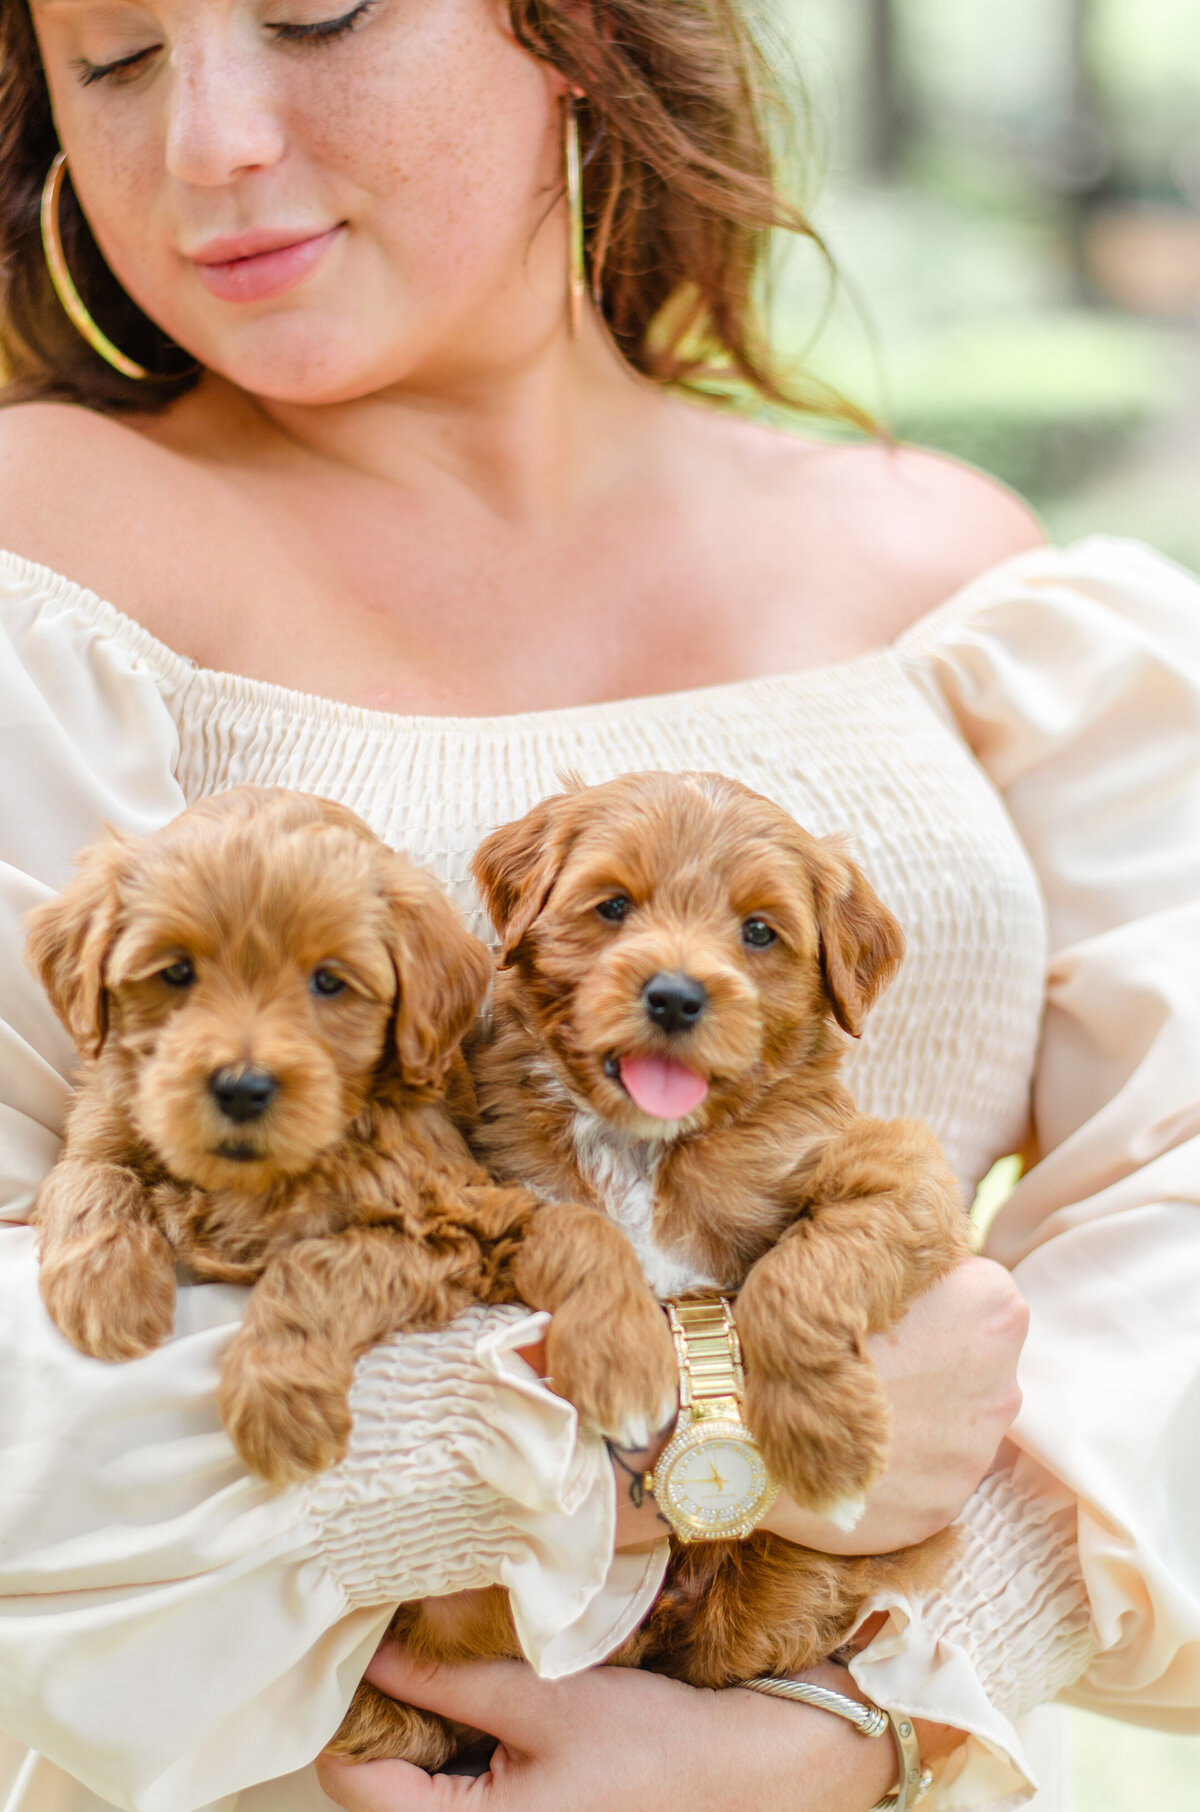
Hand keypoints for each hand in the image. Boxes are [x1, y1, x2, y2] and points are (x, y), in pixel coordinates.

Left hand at [316, 1645, 897, 1811]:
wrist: (740, 1775)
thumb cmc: (650, 1745)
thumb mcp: (541, 1698)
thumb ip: (449, 1680)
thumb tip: (377, 1653)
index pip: (358, 1785)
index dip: (352, 1715)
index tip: (359, 1652)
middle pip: (388, 1795)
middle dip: (392, 1723)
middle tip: (405, 1651)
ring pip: (425, 1798)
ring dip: (428, 1740)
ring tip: (450, 1674)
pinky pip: (466, 1801)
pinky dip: (463, 1757)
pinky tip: (489, 1711)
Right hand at [598, 1257, 1026, 1554]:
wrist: (740, 1426)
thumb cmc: (794, 1327)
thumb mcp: (856, 1260)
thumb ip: (911, 1271)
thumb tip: (916, 1274)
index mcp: (992, 1304)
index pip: (977, 1289)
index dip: (927, 1295)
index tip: (885, 1306)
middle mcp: (1002, 1380)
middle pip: (975, 1359)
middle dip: (937, 1356)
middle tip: (868, 1358)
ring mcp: (976, 1452)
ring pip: (957, 1419)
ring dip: (922, 1412)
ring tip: (852, 1407)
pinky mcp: (945, 1507)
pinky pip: (930, 1475)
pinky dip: (900, 1464)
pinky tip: (850, 1449)